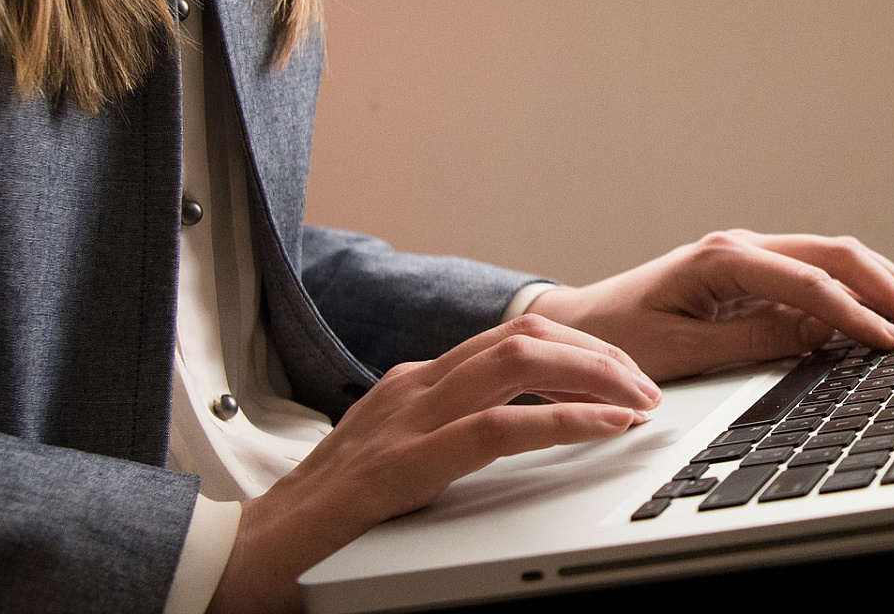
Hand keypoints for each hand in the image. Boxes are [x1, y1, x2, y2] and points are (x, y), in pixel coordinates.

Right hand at [206, 315, 658, 613]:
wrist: (245, 558)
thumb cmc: (328, 520)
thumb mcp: (404, 460)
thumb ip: (455, 436)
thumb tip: (525, 429)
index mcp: (418, 383)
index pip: (515, 337)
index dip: (582, 349)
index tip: (627, 375)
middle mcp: (415, 386)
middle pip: (528, 334)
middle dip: (601, 354)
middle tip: (648, 388)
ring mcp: (406, 419)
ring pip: (520, 361)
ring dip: (595, 376)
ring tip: (639, 403)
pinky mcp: (403, 465)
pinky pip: (499, 427)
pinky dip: (564, 422)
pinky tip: (605, 430)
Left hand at [527, 230, 893, 381]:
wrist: (576, 326)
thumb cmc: (615, 337)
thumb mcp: (680, 351)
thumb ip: (750, 341)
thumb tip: (816, 335)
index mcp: (723, 258)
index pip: (810, 281)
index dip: (857, 313)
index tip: (891, 341)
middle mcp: (742, 248)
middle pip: (837, 255)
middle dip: (891, 286)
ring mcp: (752, 258)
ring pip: (836, 259)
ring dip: (885, 284)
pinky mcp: (755, 277)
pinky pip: (819, 277)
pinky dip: (861, 292)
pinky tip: (889, 312)